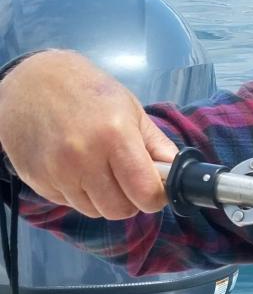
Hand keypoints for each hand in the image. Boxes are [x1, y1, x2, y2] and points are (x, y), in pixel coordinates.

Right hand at [0, 50, 177, 218]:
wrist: (32, 82)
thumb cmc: (90, 93)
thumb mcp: (132, 111)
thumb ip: (158, 146)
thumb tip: (179, 175)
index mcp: (115, 137)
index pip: (146, 194)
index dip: (156, 197)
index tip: (155, 188)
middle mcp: (84, 158)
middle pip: (120, 210)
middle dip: (130, 200)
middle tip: (127, 179)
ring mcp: (57, 172)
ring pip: (95, 212)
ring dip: (103, 198)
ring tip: (99, 168)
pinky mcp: (37, 180)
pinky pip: (69, 204)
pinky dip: (78, 193)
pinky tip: (75, 167)